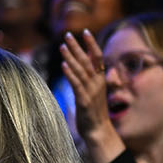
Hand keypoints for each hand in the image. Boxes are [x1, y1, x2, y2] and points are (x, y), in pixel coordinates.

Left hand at [59, 29, 118, 162]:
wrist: (99, 131)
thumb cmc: (94, 112)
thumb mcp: (92, 93)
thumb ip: (87, 80)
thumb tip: (77, 68)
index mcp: (100, 80)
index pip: (98, 57)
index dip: (92, 44)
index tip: (85, 31)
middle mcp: (97, 83)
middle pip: (88, 60)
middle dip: (77, 46)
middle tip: (68, 34)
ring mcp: (91, 92)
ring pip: (81, 70)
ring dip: (71, 57)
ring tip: (62, 46)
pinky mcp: (84, 101)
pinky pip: (76, 84)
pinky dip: (70, 74)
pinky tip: (64, 65)